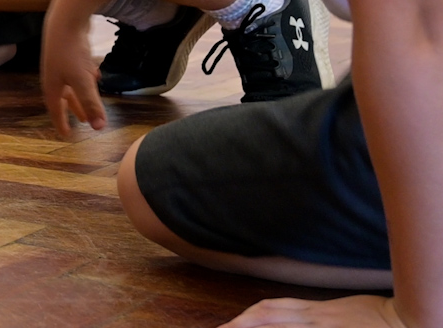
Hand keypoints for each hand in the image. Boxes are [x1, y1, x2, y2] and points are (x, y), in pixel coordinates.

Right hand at [40, 3, 105, 136]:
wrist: (66, 20)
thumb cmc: (71, 52)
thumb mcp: (83, 81)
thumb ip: (91, 104)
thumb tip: (98, 128)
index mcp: (52, 85)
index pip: (55, 109)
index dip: (61, 122)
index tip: (66, 135)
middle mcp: (54, 76)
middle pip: (63, 97)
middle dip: (74, 109)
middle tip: (83, 121)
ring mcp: (60, 63)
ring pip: (71, 84)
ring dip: (81, 94)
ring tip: (91, 102)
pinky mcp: (68, 53)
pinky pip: (77, 72)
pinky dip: (85, 78)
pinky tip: (95, 74)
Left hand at [221, 295, 405, 326]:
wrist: (406, 320)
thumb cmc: (375, 316)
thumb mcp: (339, 311)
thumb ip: (314, 313)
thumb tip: (293, 316)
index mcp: (314, 310)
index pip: (271, 309)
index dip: (247, 317)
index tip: (228, 324)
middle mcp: (314, 320)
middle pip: (269, 319)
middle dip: (241, 325)